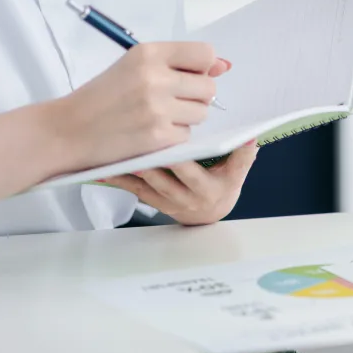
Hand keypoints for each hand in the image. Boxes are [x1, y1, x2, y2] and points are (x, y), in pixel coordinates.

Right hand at [48, 42, 229, 170]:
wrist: (66, 130)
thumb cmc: (102, 98)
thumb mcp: (134, 68)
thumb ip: (179, 64)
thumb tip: (223, 66)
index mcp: (148, 53)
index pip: (204, 54)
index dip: (202, 68)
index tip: (188, 76)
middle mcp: (155, 77)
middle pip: (208, 87)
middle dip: (194, 97)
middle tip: (167, 101)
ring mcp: (157, 108)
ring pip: (201, 113)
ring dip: (185, 118)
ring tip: (155, 116)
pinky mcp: (158, 135)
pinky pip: (187, 135)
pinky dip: (173, 137)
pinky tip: (150, 132)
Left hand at [101, 142, 257, 225]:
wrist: (208, 215)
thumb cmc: (222, 186)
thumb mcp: (237, 174)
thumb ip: (243, 155)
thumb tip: (252, 136)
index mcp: (206, 190)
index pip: (192, 175)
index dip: (179, 163)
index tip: (167, 148)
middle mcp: (184, 199)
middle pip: (163, 179)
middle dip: (147, 163)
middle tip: (132, 144)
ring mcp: (165, 201)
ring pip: (144, 184)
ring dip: (128, 169)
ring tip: (112, 153)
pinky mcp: (150, 201)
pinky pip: (132, 189)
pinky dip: (116, 178)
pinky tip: (100, 169)